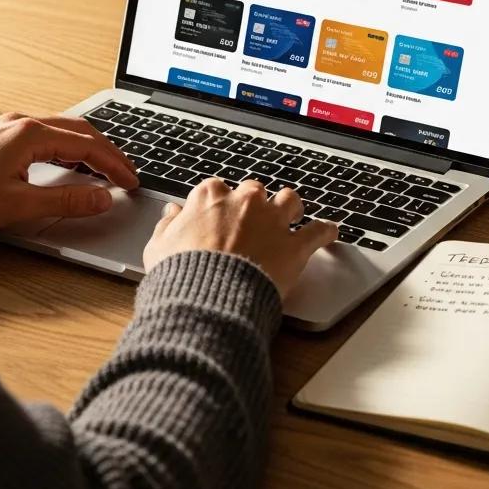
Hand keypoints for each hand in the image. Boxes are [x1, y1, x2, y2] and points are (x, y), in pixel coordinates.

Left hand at [0, 112, 137, 230]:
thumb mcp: (20, 204)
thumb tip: (102, 199)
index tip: (131, 180)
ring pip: (64, 130)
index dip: (114, 164)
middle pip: (80, 131)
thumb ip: (66, 200)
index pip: (88, 145)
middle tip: (126, 172)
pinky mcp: (2, 135)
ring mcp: (12, 125)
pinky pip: (47, 133)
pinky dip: (69, 146)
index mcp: (31, 134)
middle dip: (108, 152)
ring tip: (106, 168)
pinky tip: (72, 161)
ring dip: (89, 147)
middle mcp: (24, 122)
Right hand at [143, 178, 337, 297]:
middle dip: (254, 204)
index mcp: (210, 197)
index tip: (219, 216)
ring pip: (289, 200)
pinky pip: (318, 232)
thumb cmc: (181, 274)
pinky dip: (325, 232)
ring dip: (290, 207)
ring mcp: (272, 221)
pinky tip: (329, 232)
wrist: (207, 299)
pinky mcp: (294, 245)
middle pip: (254, 192)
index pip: (217, 190)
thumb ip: (168, 226)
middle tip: (252, 220)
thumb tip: (172, 213)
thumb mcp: (159, 247)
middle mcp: (244, 201)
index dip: (219, 205)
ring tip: (292, 215)